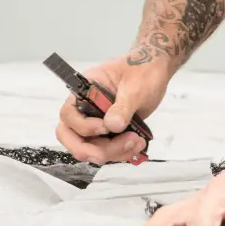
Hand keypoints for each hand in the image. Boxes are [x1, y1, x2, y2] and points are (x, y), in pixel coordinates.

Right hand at [54, 54, 169, 165]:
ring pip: (90, 147)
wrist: (156, 71)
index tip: (105, 128)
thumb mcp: (136, 86)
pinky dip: (120, 152)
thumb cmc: (143, 71)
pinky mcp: (109, 132)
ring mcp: (97, 121)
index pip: (68, 114)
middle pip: (71, 136)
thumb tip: (112, 125)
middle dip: (88, 149)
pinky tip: (137, 144)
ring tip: (136, 142)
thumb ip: (123, 106)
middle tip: (106, 155)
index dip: (82, 126)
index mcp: (86, 90)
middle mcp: (86, 107)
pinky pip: (106, 149)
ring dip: (111, 152)